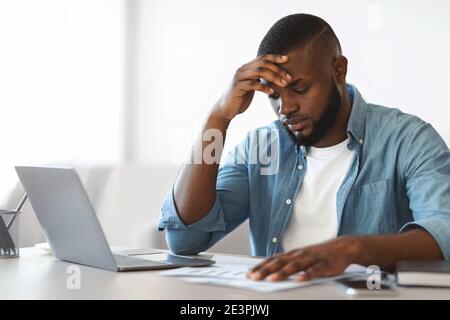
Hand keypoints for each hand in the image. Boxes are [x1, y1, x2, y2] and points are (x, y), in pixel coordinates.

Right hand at [214, 54, 291, 120]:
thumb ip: (259, 79)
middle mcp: (242, 70)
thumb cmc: (240, 99)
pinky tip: (272, 92)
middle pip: (263, 64)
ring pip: (259, 72)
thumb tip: (275, 77)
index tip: (287, 59)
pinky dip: (264, 87)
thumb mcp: (251, 86)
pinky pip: (253, 84)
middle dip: (278, 70)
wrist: (225, 109)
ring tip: (284, 85)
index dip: (275, 57)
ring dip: (274, 77)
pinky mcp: (237, 87)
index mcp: (246, 68)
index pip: (262, 58)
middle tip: (289, 79)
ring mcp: (238, 78)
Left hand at [246, 236, 363, 280]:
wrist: (342, 247)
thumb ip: (287, 263)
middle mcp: (299, 255)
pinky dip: (307, 275)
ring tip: (272, 279)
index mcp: (292, 254)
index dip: (260, 266)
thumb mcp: (300, 257)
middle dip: (265, 270)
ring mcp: (311, 259)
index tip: (249, 273)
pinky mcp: (324, 265)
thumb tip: (270, 270)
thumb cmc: (318, 255)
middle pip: (280, 262)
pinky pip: (315, 270)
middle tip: (254, 277)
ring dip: (282, 272)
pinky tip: (300, 280)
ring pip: (295, 266)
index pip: (272, 260)